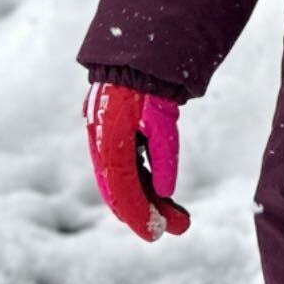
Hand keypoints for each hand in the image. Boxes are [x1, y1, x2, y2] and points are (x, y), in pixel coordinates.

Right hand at [85, 82, 190, 241]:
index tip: (157, 234)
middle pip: (120, 190)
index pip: (120, 188)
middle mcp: (102, 142)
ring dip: (151, 200)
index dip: (138, 214)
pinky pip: (130, 168)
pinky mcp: (116, 135)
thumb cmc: (153, 80)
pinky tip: (164, 196)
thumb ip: (164, 153)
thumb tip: (165, 192)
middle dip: (148, 213)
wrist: (140, 49)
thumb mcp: (164, 117)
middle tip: (179, 229)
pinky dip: (146, 184)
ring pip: (126, 181)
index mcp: (109, 138)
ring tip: (181, 218)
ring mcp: (107, 138)